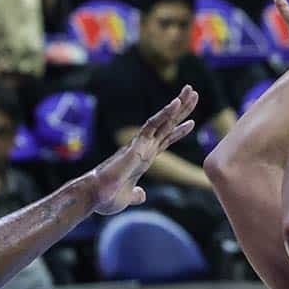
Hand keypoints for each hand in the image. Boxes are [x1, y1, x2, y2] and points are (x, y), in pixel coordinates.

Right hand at [64, 86, 198, 216]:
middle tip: (194, 93)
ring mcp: (141, 144)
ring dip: (178, 106)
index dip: (178, 131)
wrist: (95, 196)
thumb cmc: (107, 198)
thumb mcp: (127, 197)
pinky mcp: (136, 144)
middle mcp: (143, 148)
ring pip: (163, 121)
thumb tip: (141, 195)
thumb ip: (136, 194)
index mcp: (143, 158)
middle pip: (167, 125)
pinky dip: (165, 114)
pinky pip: (152, 125)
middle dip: (182, 110)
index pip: (164, 140)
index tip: (191, 122)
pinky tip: (176, 103)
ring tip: (191, 91)